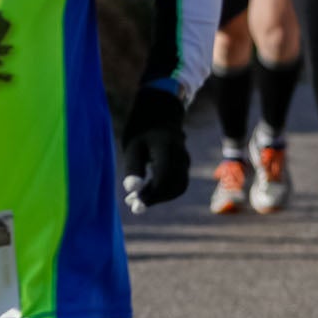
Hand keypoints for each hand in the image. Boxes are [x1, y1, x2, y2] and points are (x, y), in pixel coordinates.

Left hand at [120, 85, 191, 211]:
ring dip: (159, 197)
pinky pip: (178, 184)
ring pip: (178, 187)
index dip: (150, 194)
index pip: (163, 177)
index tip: (133, 203)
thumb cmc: (141, 130)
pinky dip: (164, 192)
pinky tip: (147, 193)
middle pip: (173, 185)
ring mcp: (186, 160)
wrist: (160, 114)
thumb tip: (131, 190)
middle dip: (154, 198)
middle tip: (131, 203)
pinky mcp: (185, 166)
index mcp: (166, 145)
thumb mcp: (132, 145)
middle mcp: (181, 154)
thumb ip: (133, 167)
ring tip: (137, 199)